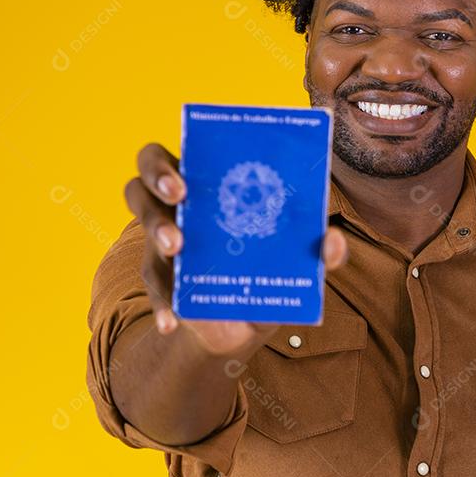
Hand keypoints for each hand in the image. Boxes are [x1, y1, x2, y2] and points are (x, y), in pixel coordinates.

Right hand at [123, 142, 348, 356]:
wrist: (245, 323)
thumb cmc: (271, 270)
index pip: (183, 153)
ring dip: (157, 230)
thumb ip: (319, 250)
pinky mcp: (163, 279)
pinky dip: (160, 303)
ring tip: (175, 248)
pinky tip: (171, 322)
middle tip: (180, 195)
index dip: (177, 156)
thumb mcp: (297, 261)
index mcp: (214, 187)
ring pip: (142, 223)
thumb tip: (333, 242)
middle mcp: (182, 208)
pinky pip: (153, 285)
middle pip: (147, 178)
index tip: (192, 172)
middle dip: (157, 178)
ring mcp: (165, 242)